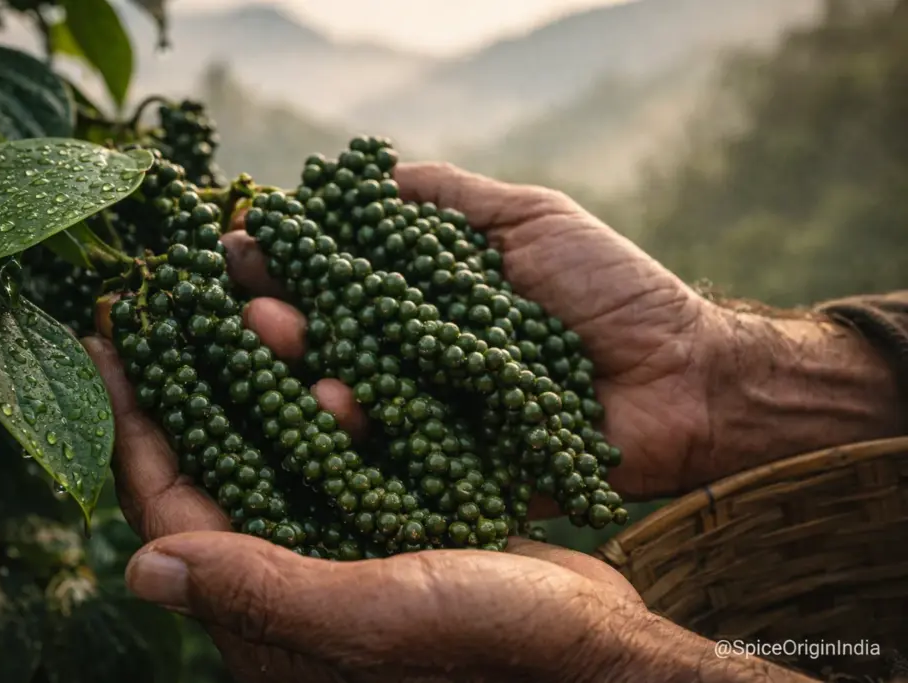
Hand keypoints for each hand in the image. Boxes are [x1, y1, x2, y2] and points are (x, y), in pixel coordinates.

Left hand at [81, 334, 642, 681]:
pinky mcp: (396, 515)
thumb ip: (264, 590)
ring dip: (253, 368)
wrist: (599, 653)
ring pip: (275, 441)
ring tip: (238, 292)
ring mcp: (346, 540)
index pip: (175, 507)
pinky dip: (319, 382)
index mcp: (270, 612)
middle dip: (187, 381)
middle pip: (216, 463)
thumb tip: (139, 567)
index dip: (133, 426)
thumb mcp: (376, 613)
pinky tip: (319, 331)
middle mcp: (297, 572)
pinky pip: (336, 440)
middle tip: (167, 303)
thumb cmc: (495, 641)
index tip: (105, 342)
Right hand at [217, 162, 730, 498]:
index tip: (245, 242)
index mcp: (429, 295)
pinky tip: (330, 400)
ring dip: (300, 363)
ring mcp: (430, 409)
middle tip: (243, 296)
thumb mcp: (531, 217)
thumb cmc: (610, 289)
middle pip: (330, 334)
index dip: (292, 260)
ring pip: (350, 389)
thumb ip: (450, 200)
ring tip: (274, 335)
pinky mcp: (450, 466)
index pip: (341, 275)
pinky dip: (356, 427)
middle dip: (278, 311)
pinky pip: (394, 451)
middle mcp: (419, 352)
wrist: (683, 377)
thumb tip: (368, 171)